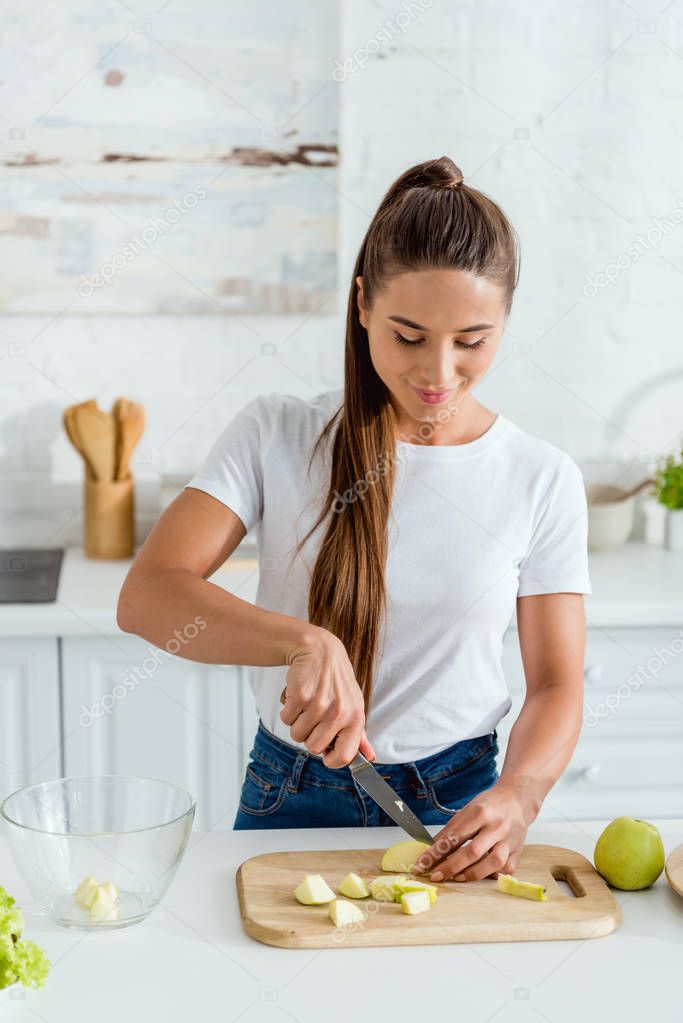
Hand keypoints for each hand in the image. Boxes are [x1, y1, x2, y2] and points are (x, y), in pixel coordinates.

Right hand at [281, 627, 375, 768]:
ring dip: (297, 723)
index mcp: (355, 717)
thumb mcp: (354, 705)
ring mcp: (319, 704)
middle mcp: (339, 712)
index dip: (331, 760)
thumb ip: (359, 734)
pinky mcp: (300, 696)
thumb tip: (369, 757)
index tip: (325, 752)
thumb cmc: (336, 682)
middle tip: (314, 717)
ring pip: (297, 735)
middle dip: (309, 736)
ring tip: (307, 705)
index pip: (344, 756)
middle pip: (313, 748)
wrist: (319, 651)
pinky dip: (288, 711)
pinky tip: (298, 697)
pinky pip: (286, 719)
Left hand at [412, 779, 536, 881]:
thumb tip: (432, 849)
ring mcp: (509, 840)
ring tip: (458, 877)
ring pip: (493, 863)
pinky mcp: (518, 851)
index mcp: (480, 813)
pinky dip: (493, 875)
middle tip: (437, 876)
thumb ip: (451, 830)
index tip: (422, 864)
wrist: (517, 799)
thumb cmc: (490, 804)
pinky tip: (483, 875)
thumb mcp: (467, 810)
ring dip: (473, 874)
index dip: (437, 852)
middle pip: (473, 851)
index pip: (454, 836)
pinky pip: (506, 869)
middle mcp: (496, 827)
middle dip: (452, 867)